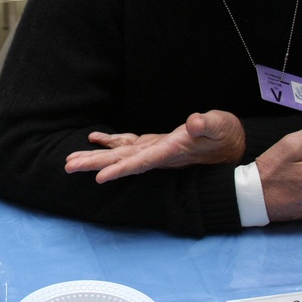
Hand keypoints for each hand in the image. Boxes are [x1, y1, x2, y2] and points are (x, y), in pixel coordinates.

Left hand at [65, 110, 245, 182]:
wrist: (233, 144)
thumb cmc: (226, 134)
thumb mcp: (220, 125)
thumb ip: (207, 125)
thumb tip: (194, 123)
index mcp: (171, 151)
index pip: (141, 162)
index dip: (119, 170)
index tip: (98, 178)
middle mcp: (158, 155)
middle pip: (121, 162)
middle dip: (94, 164)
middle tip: (68, 167)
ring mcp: (155, 150)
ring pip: (120, 155)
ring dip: (95, 157)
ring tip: (71, 160)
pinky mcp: (155, 143)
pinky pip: (129, 144)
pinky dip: (110, 141)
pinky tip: (94, 139)